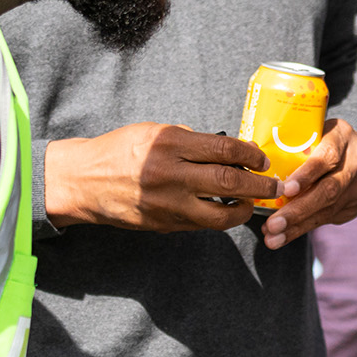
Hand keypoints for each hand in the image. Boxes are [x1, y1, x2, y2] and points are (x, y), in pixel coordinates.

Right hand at [44, 124, 272, 231]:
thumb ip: (190, 140)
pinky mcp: (164, 224)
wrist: (82, 182)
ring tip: (253, 203)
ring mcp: (168, 204)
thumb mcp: (153, 132)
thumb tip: (227, 150)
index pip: (225, 149)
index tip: (262, 159)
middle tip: (274, 185)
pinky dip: (219, 218)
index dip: (252, 155)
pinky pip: (201, 224)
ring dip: (244, 210)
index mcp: (170, 144)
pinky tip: (226, 210)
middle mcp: (171, 174)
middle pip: (230, 182)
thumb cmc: (120, 151)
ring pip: (221, 214)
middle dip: (260, 185)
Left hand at [259, 119, 356, 248]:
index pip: (327, 156)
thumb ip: (291, 143)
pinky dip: (302, 228)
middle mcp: (356, 162)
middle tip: (273, 224)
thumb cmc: (322, 140)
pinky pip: (327, 219)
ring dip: (297, 225)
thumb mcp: (312, 133)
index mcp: (342, 136)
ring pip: (327, 209)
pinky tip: (283, 236)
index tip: (285, 190)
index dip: (307, 175)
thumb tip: (251, 152)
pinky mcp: (356, 205)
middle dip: (298, 210)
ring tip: (273, 237)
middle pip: (329, 189)